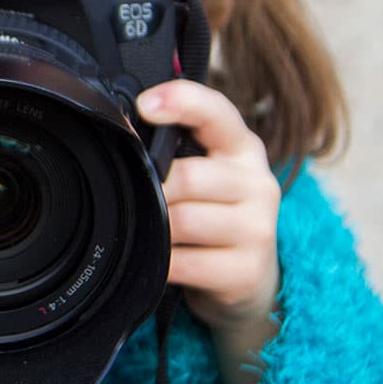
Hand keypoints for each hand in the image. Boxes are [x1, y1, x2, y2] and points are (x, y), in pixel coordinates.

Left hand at [137, 80, 281, 383]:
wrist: (249, 281)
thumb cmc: (216, 217)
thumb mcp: (208, 175)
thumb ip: (177, 151)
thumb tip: (123, 132)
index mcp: (243, 148)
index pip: (216, 112)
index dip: (181, 101)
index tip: (145, 105)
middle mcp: (259, 183)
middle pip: (186, 177)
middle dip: (153, 191)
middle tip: (139, 200)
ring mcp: (258, 229)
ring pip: (181, 221)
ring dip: (156, 230)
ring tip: (155, 234)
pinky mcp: (247, 271)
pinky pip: (183, 263)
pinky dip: (162, 264)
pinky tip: (163, 261)